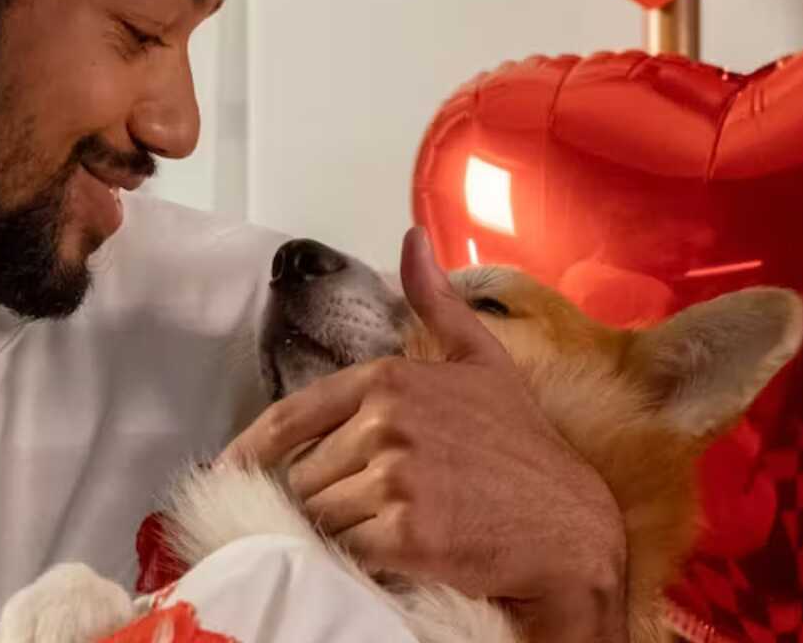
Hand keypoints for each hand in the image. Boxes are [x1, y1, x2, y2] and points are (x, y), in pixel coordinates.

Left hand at [221, 229, 627, 641]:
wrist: (570, 527)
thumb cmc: (524, 449)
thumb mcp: (482, 361)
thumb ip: (437, 303)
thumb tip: (412, 240)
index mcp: (389, 379)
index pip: (289, 418)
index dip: (252, 452)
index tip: (232, 473)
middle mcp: (385, 421)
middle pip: (302, 475)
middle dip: (321, 497)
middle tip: (366, 510)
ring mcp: (394, 477)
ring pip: (318, 516)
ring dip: (337, 532)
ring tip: (383, 532)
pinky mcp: (405, 533)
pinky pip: (345, 552)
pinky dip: (357, 563)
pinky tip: (391, 559)